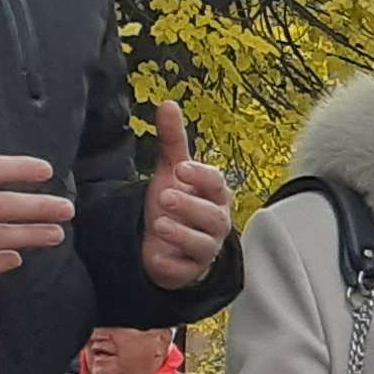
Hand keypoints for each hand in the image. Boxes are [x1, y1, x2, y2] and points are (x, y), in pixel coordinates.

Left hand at [141, 102, 234, 290]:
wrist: (167, 243)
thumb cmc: (176, 202)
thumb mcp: (171, 171)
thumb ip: (171, 140)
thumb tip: (167, 103)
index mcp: (214, 194)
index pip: (216, 183)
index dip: (201, 176)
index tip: (181, 168)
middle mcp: (216, 221)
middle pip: (212, 215)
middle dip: (190, 205)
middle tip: (165, 195)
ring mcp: (205, 248)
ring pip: (202, 243)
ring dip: (182, 233)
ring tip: (159, 222)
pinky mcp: (191, 270)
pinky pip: (186, 268)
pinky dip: (172, 261)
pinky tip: (157, 254)